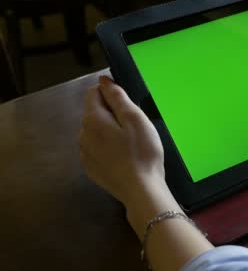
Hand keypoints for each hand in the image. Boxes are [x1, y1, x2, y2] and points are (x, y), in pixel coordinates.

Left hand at [79, 76, 164, 205]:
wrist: (141, 190)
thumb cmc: (142, 152)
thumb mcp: (135, 118)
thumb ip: (118, 97)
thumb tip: (104, 81)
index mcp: (93, 119)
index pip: (94, 93)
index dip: (111, 92)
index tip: (129, 103)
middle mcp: (83, 135)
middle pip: (95, 113)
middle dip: (112, 113)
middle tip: (135, 125)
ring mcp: (85, 154)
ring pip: (96, 132)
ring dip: (110, 131)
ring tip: (131, 142)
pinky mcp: (92, 169)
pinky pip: (97, 149)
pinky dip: (108, 148)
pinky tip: (124, 156)